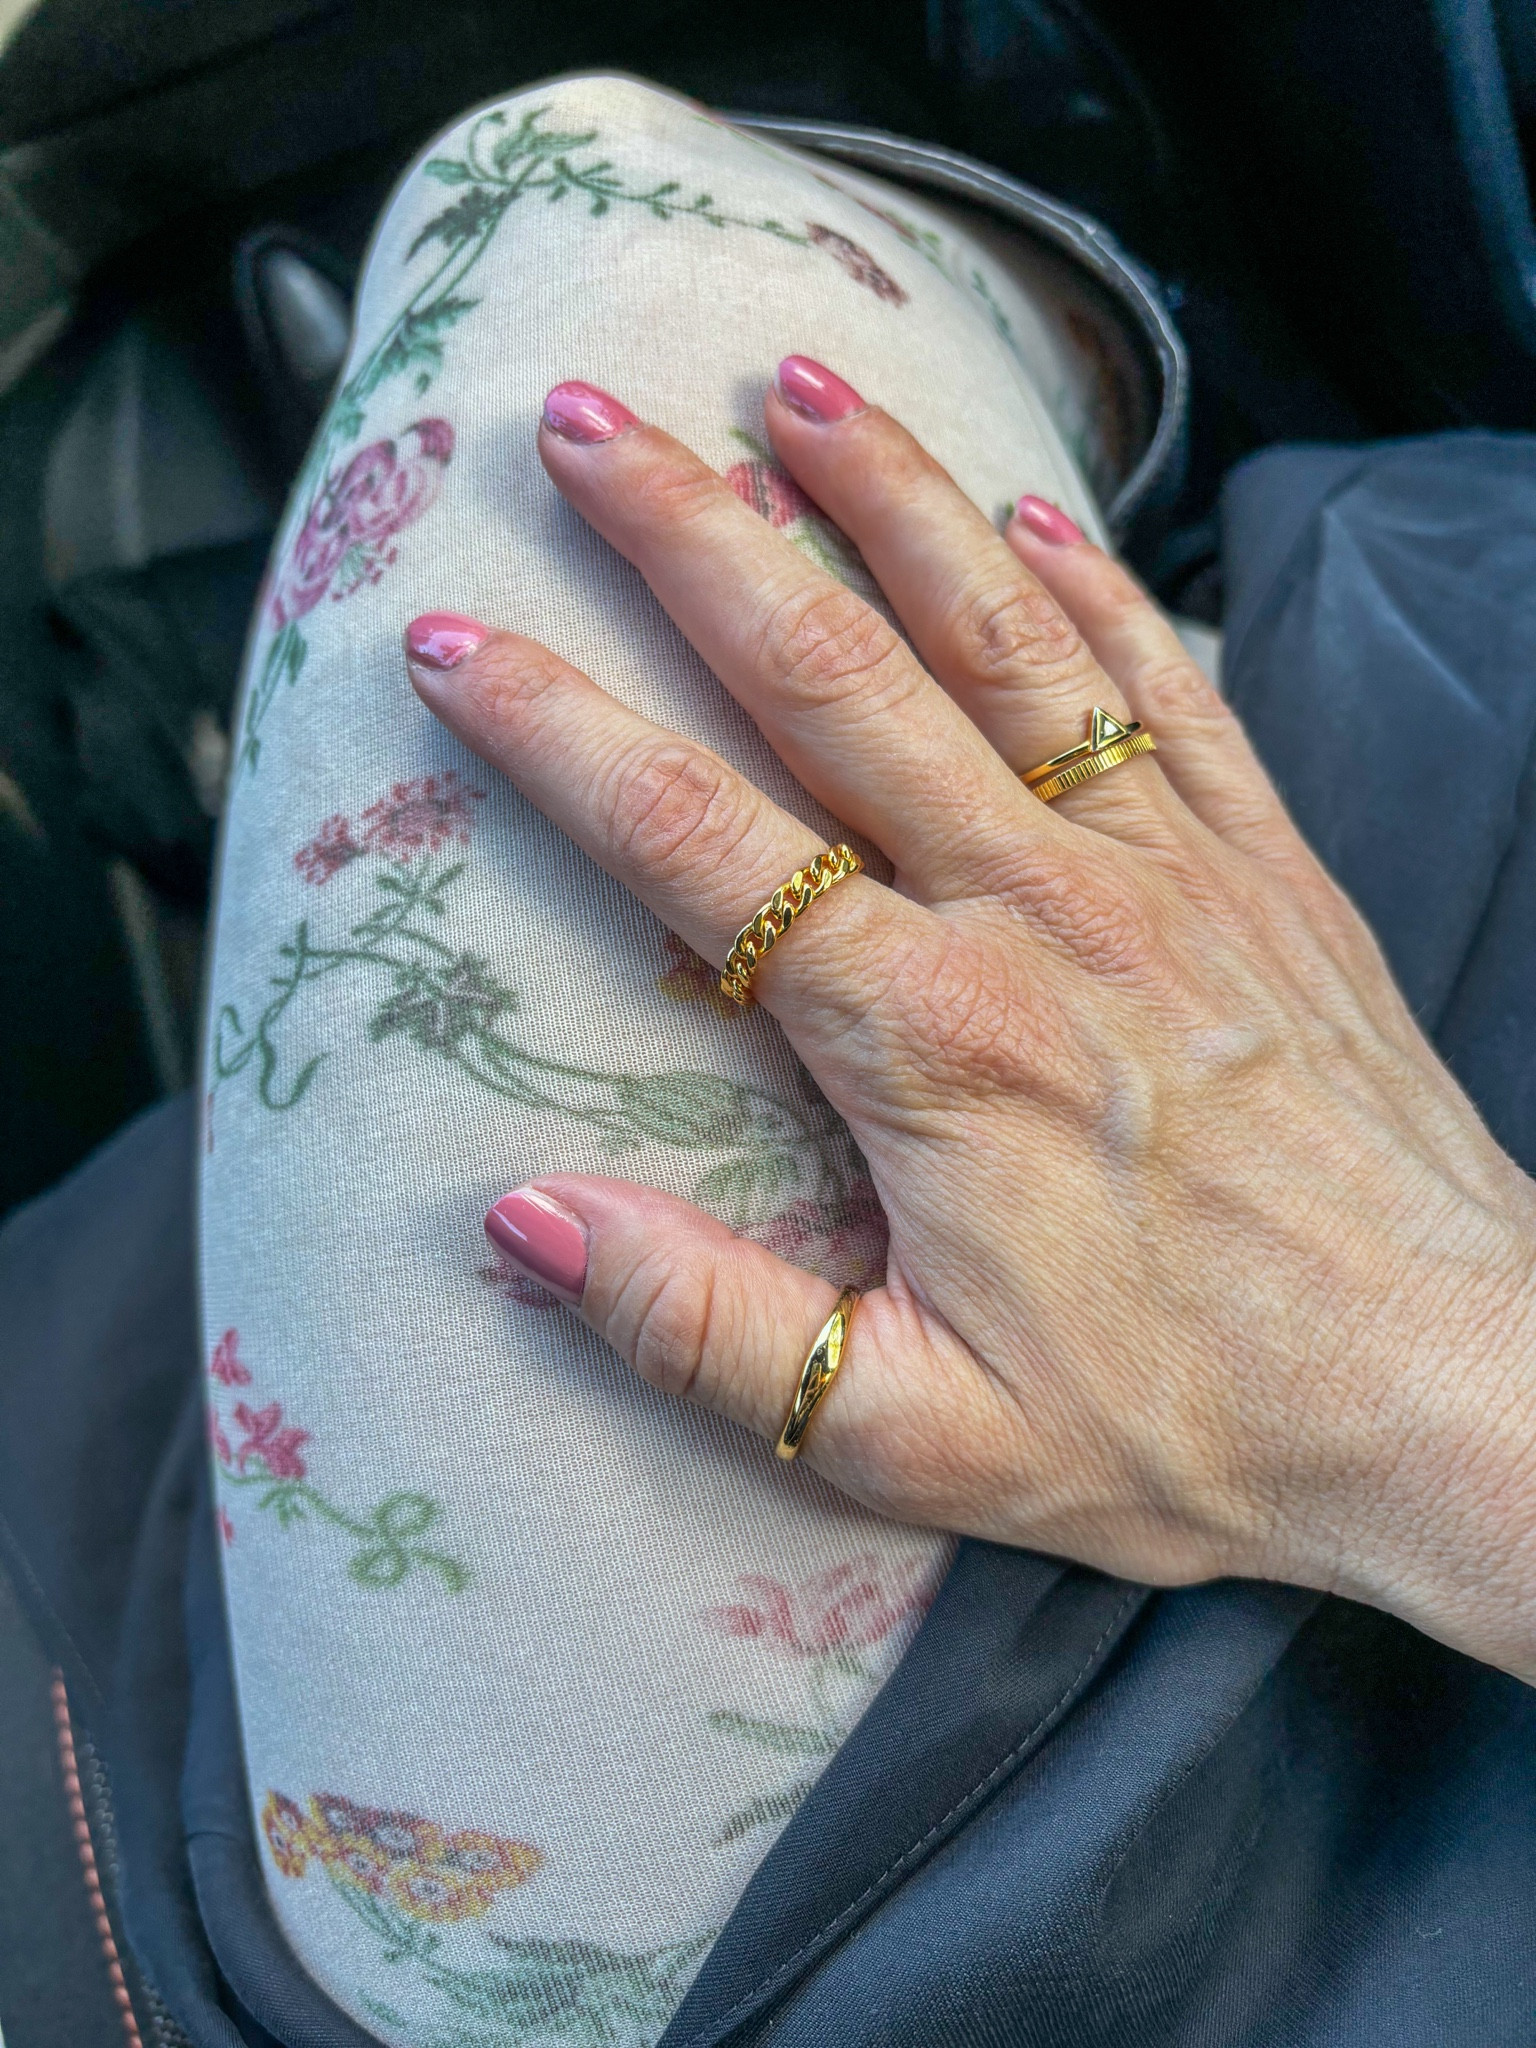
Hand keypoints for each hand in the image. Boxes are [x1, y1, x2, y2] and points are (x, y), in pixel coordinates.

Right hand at [406, 362, 1535, 1681]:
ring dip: (890, 500)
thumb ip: (708, 1328)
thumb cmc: (1198, 1428)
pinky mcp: (1263, 869)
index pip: (699, 845)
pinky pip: (1166, 688)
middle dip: (693, 535)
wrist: (1460, 1392)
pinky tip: (1036, 512)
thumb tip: (522, 1220)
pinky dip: (1095, 588)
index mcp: (932, 1041)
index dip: (559, 733)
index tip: (454, 640)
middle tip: (592, 417)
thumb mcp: (921, 1436)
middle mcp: (1040, 912)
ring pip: (999, 639)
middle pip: (833, 679)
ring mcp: (1164, 870)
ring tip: (800, 384)